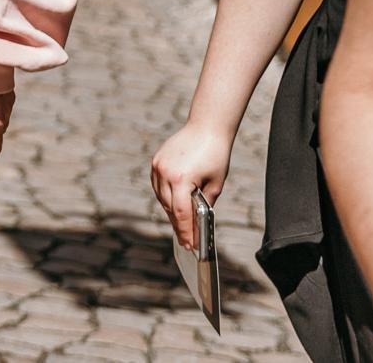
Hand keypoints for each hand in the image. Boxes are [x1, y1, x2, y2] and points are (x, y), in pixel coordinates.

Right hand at [150, 121, 232, 252]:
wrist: (206, 127)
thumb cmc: (216, 155)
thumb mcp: (215, 184)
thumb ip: (204, 204)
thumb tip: (198, 222)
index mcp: (181, 179)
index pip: (181, 213)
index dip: (185, 231)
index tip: (190, 245)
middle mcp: (164, 173)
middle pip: (169, 207)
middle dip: (178, 224)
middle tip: (186, 240)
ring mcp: (157, 166)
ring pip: (161, 198)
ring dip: (171, 211)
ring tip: (181, 224)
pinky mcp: (156, 161)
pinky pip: (158, 186)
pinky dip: (165, 197)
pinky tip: (174, 204)